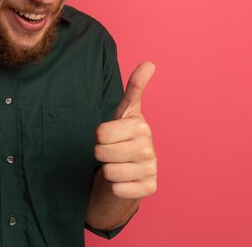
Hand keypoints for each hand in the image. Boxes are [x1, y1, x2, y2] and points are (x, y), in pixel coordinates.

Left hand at [94, 62, 156, 198]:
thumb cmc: (123, 137)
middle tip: (112, 151)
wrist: (130, 169)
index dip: (99, 136)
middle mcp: (149, 148)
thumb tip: (150, 62)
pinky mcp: (149, 189)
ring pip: (109, 172)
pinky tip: (125, 180)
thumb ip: (135, 87)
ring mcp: (151, 170)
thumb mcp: (125, 112)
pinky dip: (116, 186)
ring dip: (108, 170)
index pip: (100, 133)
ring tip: (118, 164)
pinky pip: (119, 189)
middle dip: (101, 153)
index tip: (110, 135)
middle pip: (102, 152)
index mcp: (141, 126)